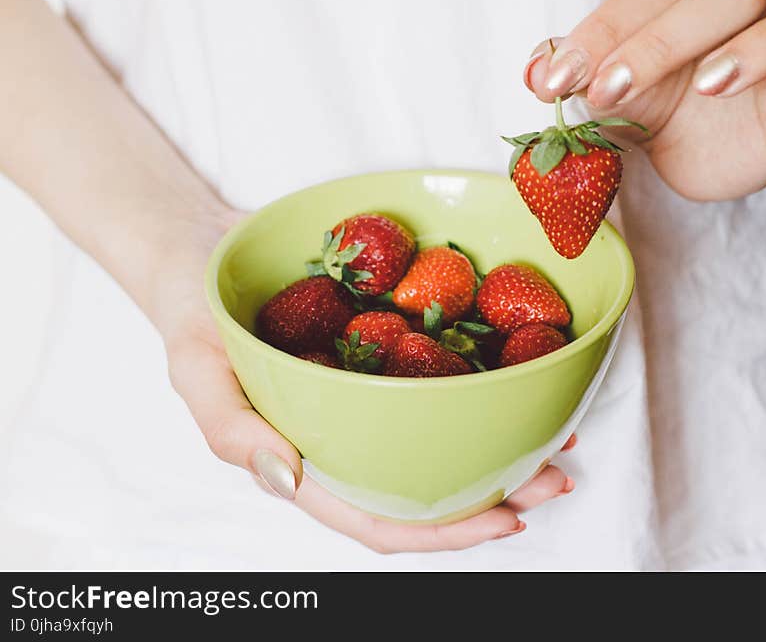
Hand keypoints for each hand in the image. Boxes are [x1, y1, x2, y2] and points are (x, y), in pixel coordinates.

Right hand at [159, 210, 575, 553]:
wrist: (206, 246)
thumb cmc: (194, 313)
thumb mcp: (194, 368)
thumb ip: (231, 429)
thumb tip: (286, 480)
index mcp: (307, 459)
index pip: (378, 517)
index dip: (443, 533)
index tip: (505, 520)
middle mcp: (348, 436)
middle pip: (428, 485)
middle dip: (496, 493)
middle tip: (555, 476)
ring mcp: (370, 394)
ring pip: (443, 436)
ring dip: (503, 445)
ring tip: (558, 439)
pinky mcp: (383, 350)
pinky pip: (439, 374)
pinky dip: (484, 383)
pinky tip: (522, 376)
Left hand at [524, 0, 765, 200]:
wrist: (719, 143)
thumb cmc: (669, 98)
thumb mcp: (620, 88)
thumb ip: (584, 73)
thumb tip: (533, 68)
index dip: (600, 36)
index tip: (553, 82)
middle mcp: (752, 6)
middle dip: (662, 41)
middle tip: (610, 91)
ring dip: (764, 46)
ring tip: (714, 84)